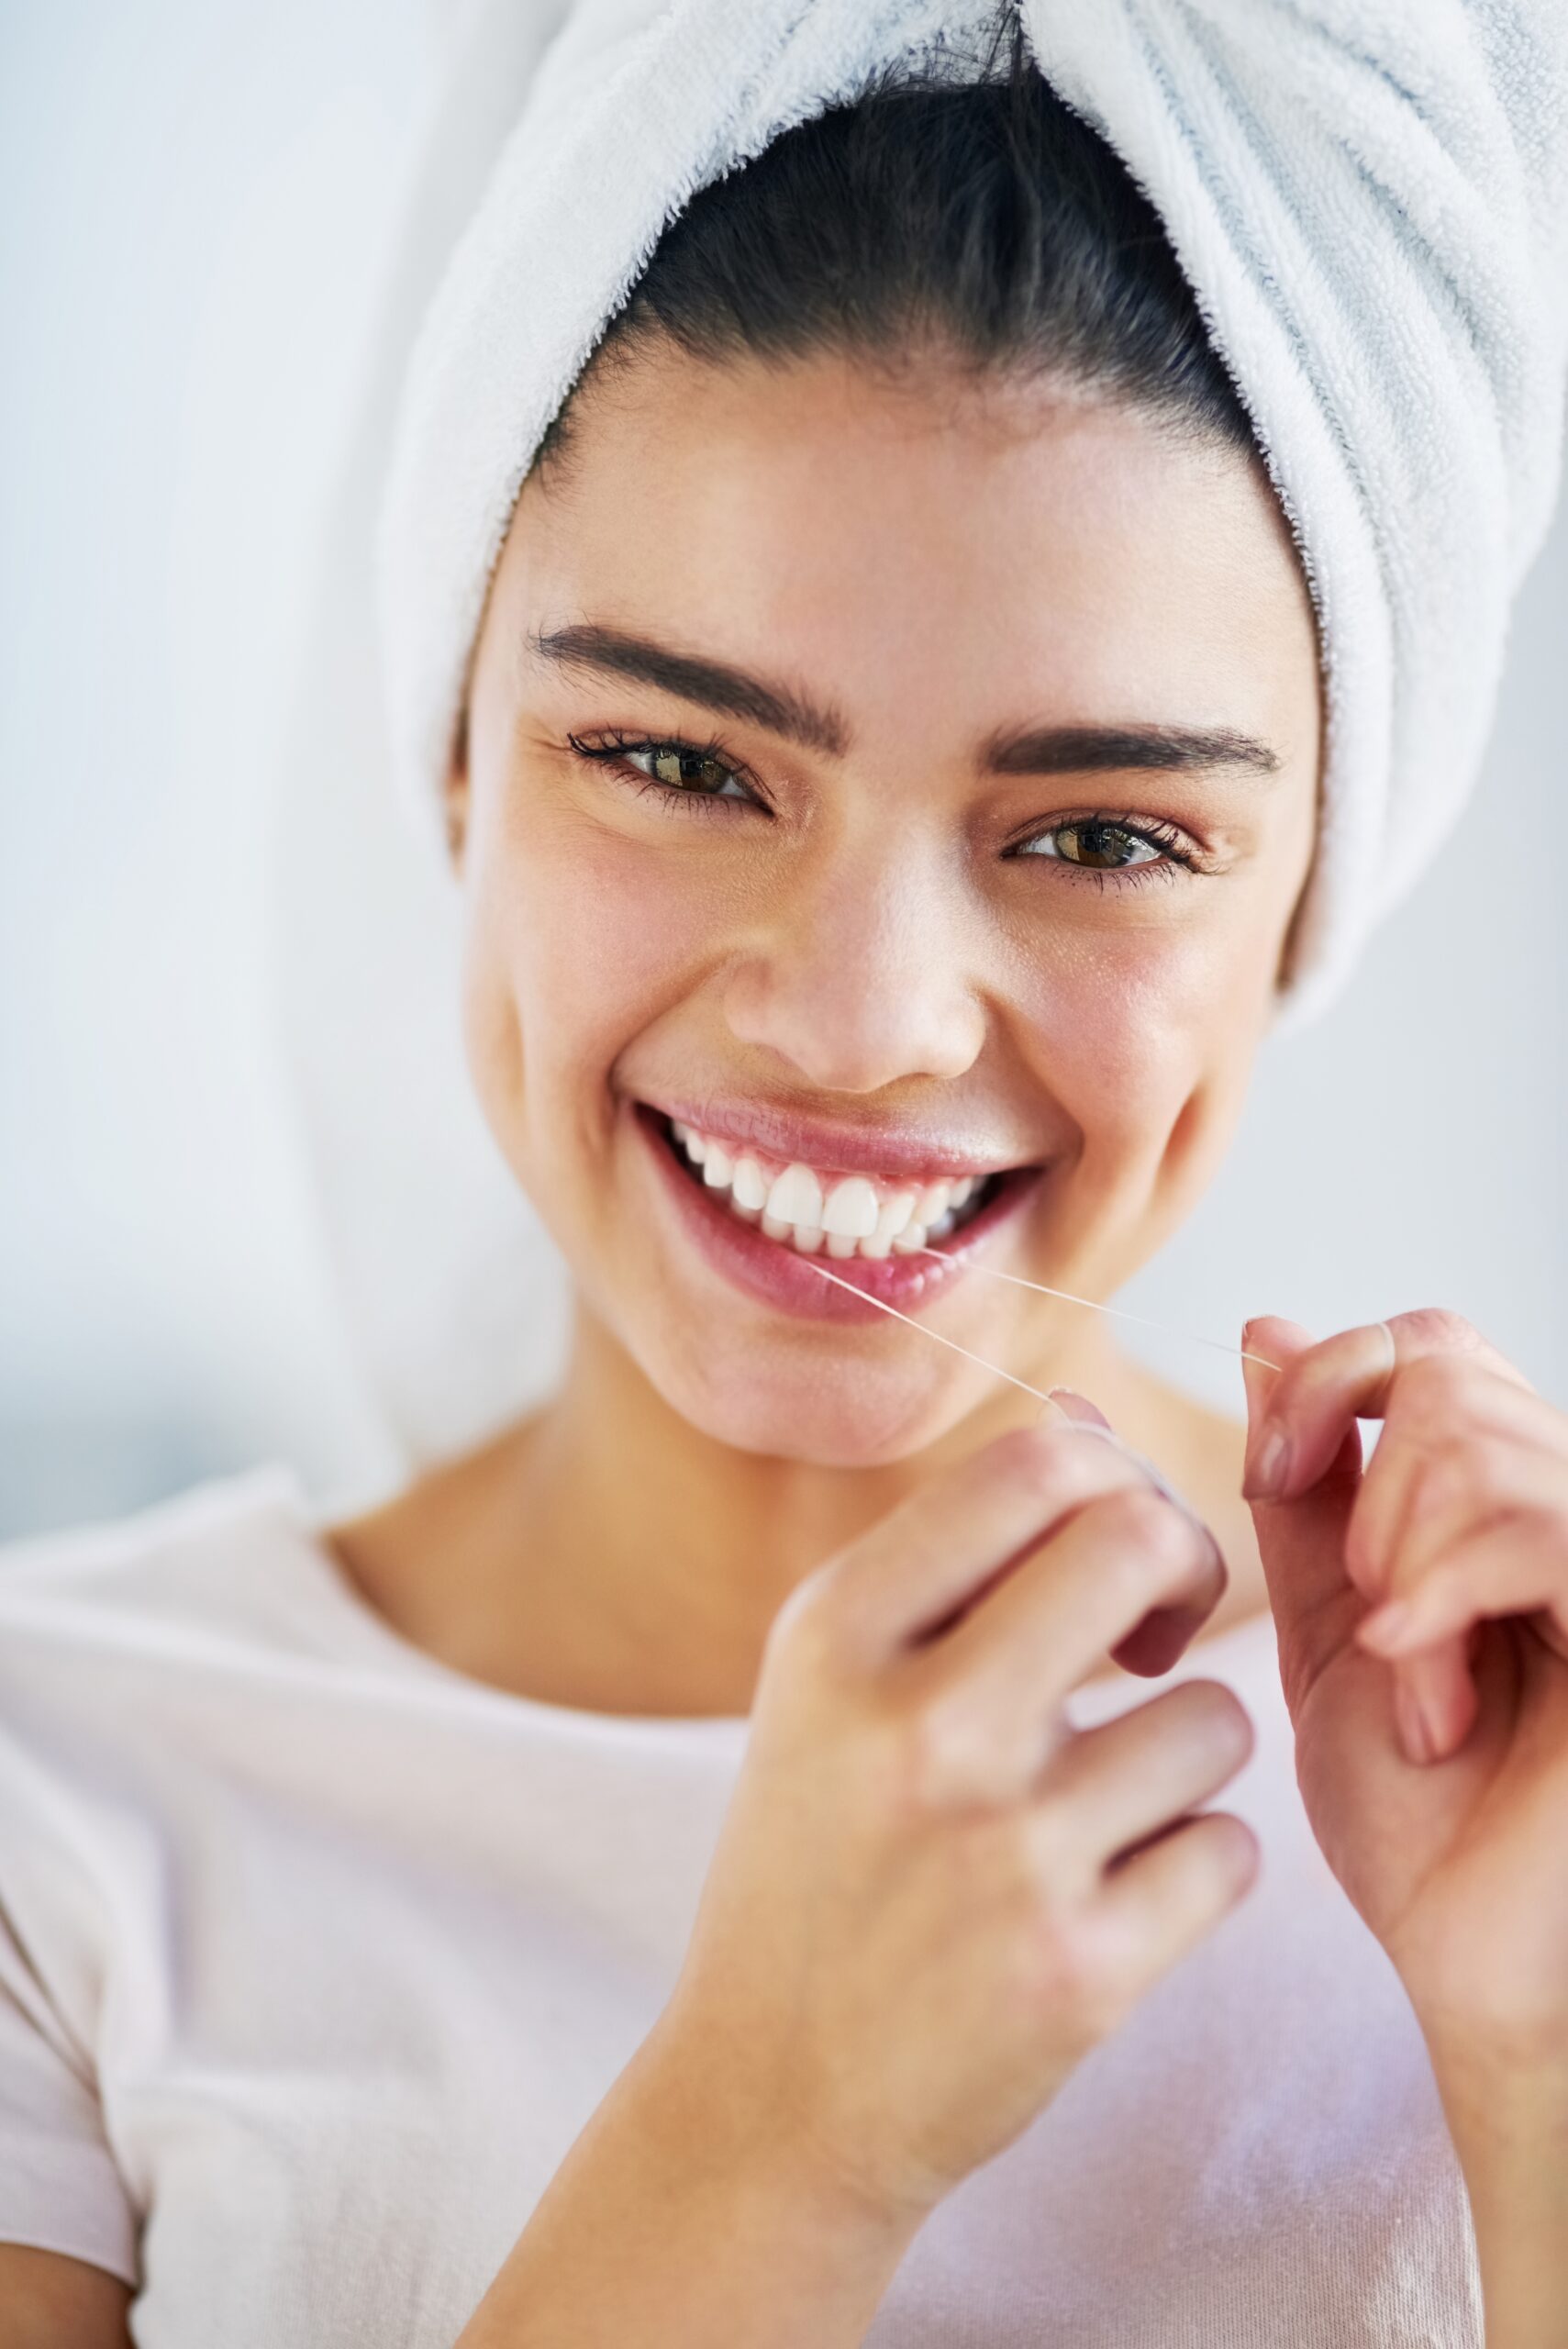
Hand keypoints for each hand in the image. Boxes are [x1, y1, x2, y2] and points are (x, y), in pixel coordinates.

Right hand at [654, 1416, 1257, 2232]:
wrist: (771, 2096)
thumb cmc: (818, 1855)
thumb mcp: (834, 1680)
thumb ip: (956, 1549)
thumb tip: (1088, 1421)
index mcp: (836, 1633)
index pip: (1034, 1464)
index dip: (1112, 1483)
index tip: (1106, 1560)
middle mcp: (917, 1727)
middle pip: (1138, 1540)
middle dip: (1182, 1571)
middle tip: (1151, 1642)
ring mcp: (1003, 1853)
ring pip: (1213, 1717)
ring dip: (1184, 1754)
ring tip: (1105, 1807)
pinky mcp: (1079, 1973)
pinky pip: (1229, 1852)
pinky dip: (1193, 1867)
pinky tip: (1113, 1895)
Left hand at [1240, 1309, 1567, 2083]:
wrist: (1475, 1964)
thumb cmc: (1416, 1819)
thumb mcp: (1333, 1625)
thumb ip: (1307, 1490)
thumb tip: (1267, 1336)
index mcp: (1509, 1499)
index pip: (1428, 1341)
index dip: (1328, 1381)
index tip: (1268, 1477)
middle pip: (1443, 1366)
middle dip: (1360, 1486)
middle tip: (1365, 1611)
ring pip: (1473, 1443)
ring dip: (1402, 1576)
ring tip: (1417, 1688)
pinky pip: (1527, 1524)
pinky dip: (1442, 1605)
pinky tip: (1433, 1700)